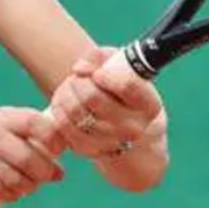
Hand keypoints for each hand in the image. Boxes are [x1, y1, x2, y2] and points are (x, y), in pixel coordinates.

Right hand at [0, 107, 64, 207]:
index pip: (37, 122)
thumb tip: (60, 173)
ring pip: (16, 179)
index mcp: (4, 116)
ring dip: (23, 189)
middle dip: (42, 175)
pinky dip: (5, 197)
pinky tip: (1, 193)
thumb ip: (31, 147)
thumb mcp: (3, 136)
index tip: (56, 153)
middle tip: (39, 180)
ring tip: (19, 187)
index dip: (53, 139)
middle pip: (30, 158)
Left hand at [47, 47, 162, 159]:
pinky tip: (64, 102)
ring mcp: (112, 142)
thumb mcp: (120, 65)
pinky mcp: (90, 150)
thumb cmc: (121, 89)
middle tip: (78, 77)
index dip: (107, 76)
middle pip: (93, 98)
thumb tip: (79, 69)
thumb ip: (101, 57)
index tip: (98, 73)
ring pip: (75, 112)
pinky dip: (59, 110)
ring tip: (70, 88)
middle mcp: (134, 128)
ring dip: (66, 94)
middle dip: (79, 82)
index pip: (127, 87)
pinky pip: (65, 127)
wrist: (123, 124)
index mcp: (149, 105)